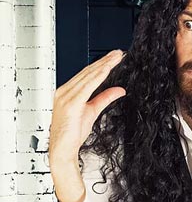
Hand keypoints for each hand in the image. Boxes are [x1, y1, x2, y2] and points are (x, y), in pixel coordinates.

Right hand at [49, 50, 125, 164]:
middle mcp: (64, 91)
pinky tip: (106, 70)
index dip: (101, 64)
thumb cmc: (72, 133)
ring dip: (104, 65)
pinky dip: (98, 76)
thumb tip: (119, 90)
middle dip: (104, 61)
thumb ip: (105, 98)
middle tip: (118, 52)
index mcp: (68, 92)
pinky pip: (87, 86)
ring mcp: (66, 96)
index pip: (87, 74)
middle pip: (88, 71)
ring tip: (116, 57)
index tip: (113, 58)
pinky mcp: (71, 103)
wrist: (63, 149)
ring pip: (88, 76)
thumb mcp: (93, 111)